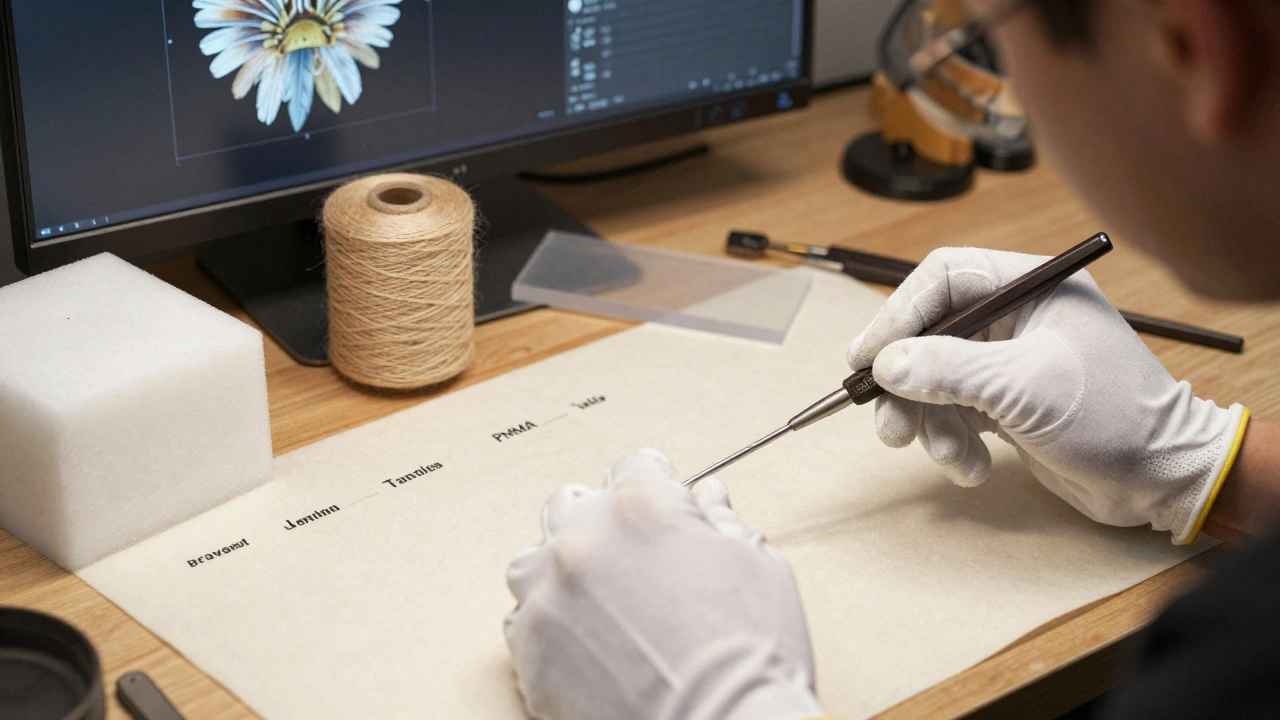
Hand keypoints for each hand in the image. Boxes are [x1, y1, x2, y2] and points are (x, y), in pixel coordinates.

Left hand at [504, 449, 823, 719]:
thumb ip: (723, 523)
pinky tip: (584, 646)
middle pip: (573, 505)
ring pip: (533, 562)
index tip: (664, 514)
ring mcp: (550, 596)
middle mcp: (584, 540)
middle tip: (633, 562)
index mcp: (642, 508)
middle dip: (602, 524)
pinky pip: (522, 623)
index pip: (635, 467)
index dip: (659, 491)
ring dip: (562, 572)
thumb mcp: (759, 569)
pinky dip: (549, 628)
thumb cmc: (752, 659)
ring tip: (598, 605)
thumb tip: (709, 499)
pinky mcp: (530, 651)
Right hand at [848, 247, 1247, 543]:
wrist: (1163, 480)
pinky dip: (952, 443)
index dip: (899, 313)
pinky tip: (971, 467)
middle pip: (930, 334)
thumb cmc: (1115, 417)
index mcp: (1032, 286)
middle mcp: (1017, 317)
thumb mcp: (1025, 387)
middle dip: (906, 383)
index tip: (867, 355)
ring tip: (945, 454)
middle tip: (886, 422)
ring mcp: (1009, 362)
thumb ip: (950, 369)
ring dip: (928, 422)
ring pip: (934, 380)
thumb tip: (884, 362)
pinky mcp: (1005, 404)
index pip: (945, 278)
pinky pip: (953, 414)